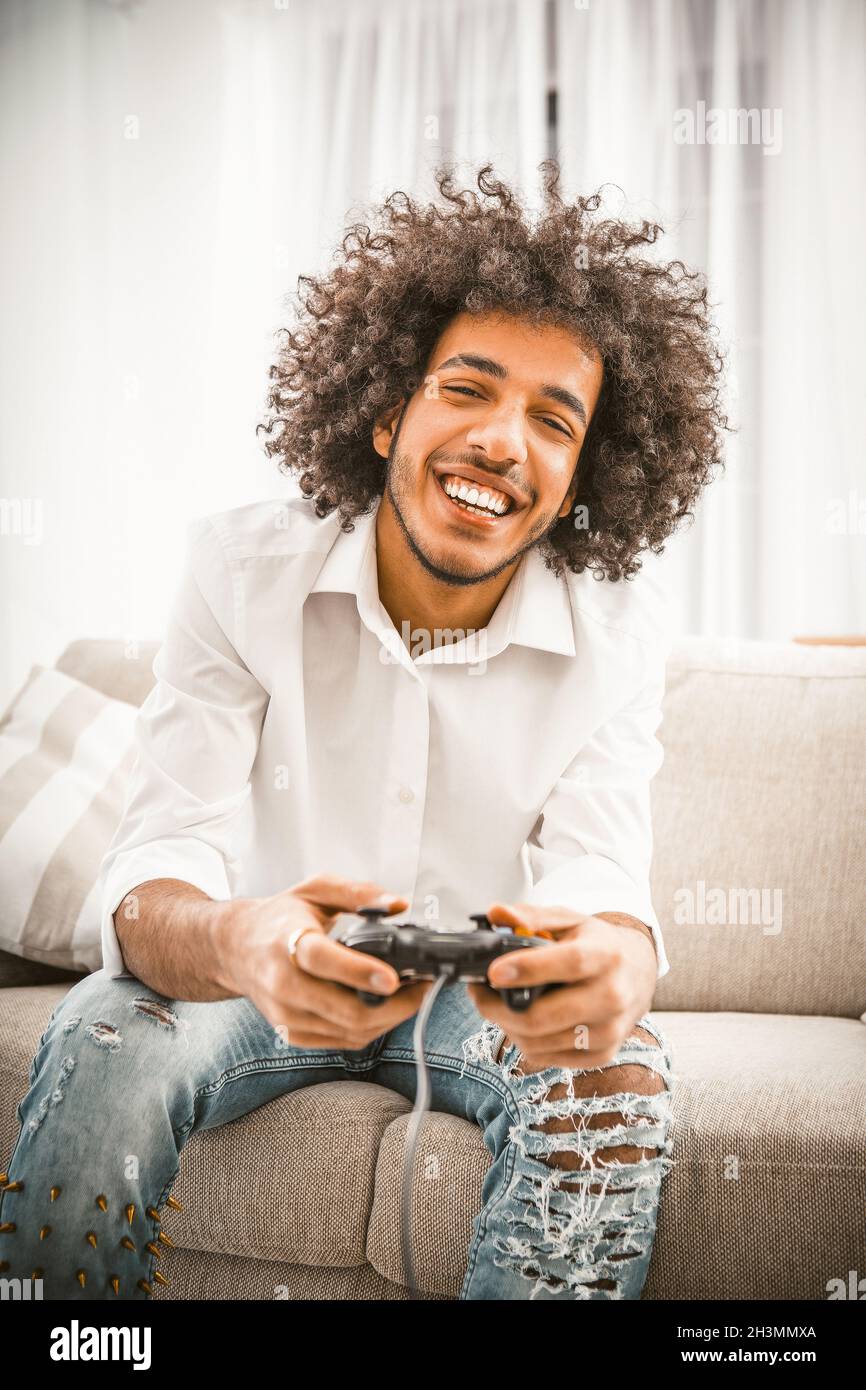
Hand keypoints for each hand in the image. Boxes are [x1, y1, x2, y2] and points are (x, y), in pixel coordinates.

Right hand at [221, 874, 432, 1049]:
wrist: (236, 948)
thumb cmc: (280, 917)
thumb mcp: (316, 890)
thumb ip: (358, 893)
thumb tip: (398, 904)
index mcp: (287, 943)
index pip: (322, 960)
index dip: (359, 972)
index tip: (393, 977)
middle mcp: (283, 984)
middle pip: (343, 1009)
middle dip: (393, 1005)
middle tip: (424, 987)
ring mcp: (287, 1015)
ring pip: (348, 1031)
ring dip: (389, 1018)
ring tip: (413, 996)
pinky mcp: (293, 1034)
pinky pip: (342, 1041)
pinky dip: (371, 1028)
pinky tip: (386, 1009)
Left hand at [466, 901, 656, 1070]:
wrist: (638, 973)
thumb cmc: (598, 945)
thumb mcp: (570, 921)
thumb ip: (532, 917)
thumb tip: (496, 913)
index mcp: (606, 955)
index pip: (568, 964)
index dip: (528, 969)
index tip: (493, 972)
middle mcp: (613, 996)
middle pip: (543, 1016)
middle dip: (498, 1007)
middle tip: (478, 993)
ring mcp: (609, 1030)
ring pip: (538, 1042)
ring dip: (506, 1025)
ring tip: (497, 1005)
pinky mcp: (602, 1054)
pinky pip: (547, 1057)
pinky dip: (525, 1041)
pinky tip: (521, 1022)